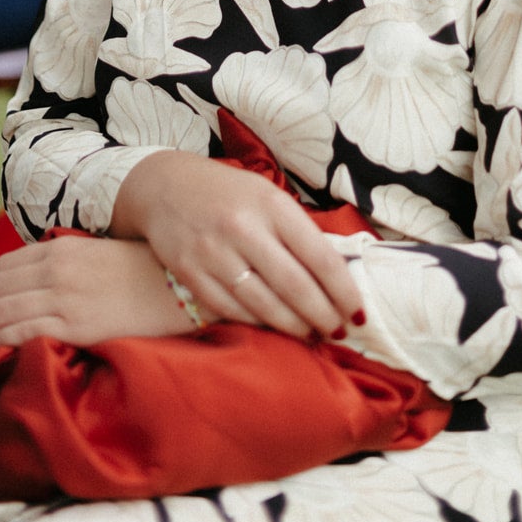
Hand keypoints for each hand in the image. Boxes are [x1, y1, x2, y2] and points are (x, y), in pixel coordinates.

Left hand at [0, 234, 185, 350]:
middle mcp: (56, 269)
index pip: (4, 268)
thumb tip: (35, 283)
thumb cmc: (140, 272)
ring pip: (1, 312)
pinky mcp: (74, 325)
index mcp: (61, 248)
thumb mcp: (96, 254)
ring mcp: (64, 297)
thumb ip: (64, 262)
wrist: (175, 285)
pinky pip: (21, 333)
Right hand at [112, 152, 363, 341]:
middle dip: (324, 317)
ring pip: (265, 306)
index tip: (357, 313)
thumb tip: (339, 273)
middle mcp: (244, 228)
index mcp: (272, 205)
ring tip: (311, 334)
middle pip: (296, 288)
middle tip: (338, 332)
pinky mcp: (189, 272)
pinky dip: (257, 324)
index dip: (344, 291)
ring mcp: (214, 252)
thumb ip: (297, 230)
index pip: (320, 257)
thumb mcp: (267, 195)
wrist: (164, 186)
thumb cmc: (229, 194)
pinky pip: (232, 311)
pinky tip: (273, 327)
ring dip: (294, 327)